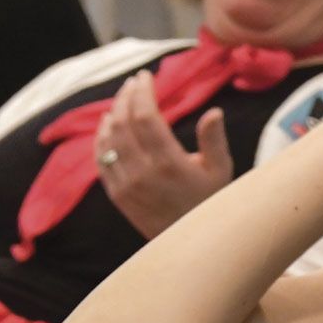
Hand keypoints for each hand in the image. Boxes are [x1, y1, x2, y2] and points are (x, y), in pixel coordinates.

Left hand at [95, 70, 233, 237]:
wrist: (194, 245)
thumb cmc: (211, 203)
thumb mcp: (221, 171)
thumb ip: (214, 139)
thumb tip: (213, 111)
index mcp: (169, 162)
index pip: (146, 116)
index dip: (142, 92)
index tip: (145, 76)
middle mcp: (142, 172)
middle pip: (123, 123)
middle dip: (127, 97)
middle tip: (134, 83)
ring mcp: (126, 184)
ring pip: (108, 139)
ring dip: (112, 114)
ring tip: (121, 99)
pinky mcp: (117, 195)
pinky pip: (101, 159)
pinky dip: (101, 138)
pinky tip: (108, 126)